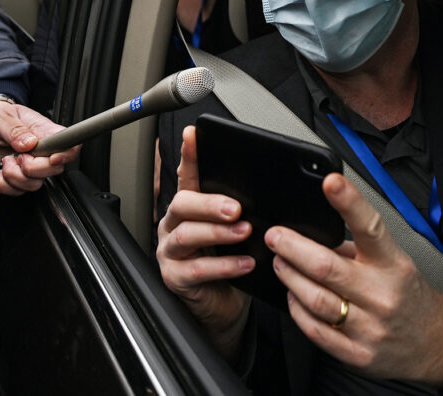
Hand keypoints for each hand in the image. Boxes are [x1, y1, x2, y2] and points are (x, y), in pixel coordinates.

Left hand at [0, 100, 77, 195]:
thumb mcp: (2, 116)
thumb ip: (15, 130)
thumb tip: (29, 143)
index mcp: (46, 133)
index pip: (69, 147)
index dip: (65, 156)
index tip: (52, 159)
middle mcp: (43, 152)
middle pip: (54, 170)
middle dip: (32, 169)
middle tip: (17, 156)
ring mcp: (33, 167)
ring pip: (34, 184)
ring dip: (14, 177)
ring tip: (6, 161)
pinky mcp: (20, 177)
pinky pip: (17, 191)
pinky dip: (5, 185)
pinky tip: (1, 170)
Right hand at [156, 125, 253, 358]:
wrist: (223, 306)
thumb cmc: (231, 263)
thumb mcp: (237, 231)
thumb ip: (242, 211)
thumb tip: (271, 192)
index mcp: (190, 208)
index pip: (188, 175)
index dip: (190, 155)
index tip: (194, 135)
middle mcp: (174, 225)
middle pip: (182, 204)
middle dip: (209, 203)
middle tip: (236, 207)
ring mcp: (171, 252)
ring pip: (187, 235)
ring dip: (218, 233)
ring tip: (245, 232)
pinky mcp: (175, 278)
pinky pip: (196, 270)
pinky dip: (223, 266)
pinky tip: (244, 263)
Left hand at [264, 173, 442, 387]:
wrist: (435, 343)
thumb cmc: (407, 295)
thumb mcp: (392, 263)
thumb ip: (356, 249)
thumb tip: (312, 233)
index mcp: (393, 264)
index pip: (370, 228)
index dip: (349, 203)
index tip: (330, 182)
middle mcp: (382, 295)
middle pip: (326, 267)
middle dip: (292, 247)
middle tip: (274, 236)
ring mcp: (369, 327)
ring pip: (315, 299)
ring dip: (289, 277)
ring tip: (280, 263)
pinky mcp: (357, 354)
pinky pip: (315, 330)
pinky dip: (297, 309)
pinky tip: (293, 296)